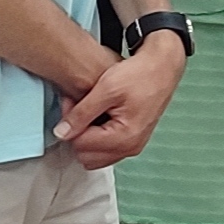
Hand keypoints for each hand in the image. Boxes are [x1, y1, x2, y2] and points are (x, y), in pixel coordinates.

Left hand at [53, 38, 182, 167]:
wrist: (162, 67)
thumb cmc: (141, 75)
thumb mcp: (105, 89)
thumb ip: (81, 114)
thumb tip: (61, 133)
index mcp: (124, 138)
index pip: (80, 145)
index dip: (71, 124)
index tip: (72, 103)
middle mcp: (130, 148)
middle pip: (86, 155)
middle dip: (77, 133)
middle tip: (79, 107)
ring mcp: (133, 146)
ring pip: (95, 156)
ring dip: (86, 136)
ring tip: (89, 111)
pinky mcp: (133, 141)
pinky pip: (106, 150)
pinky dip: (97, 137)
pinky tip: (99, 117)